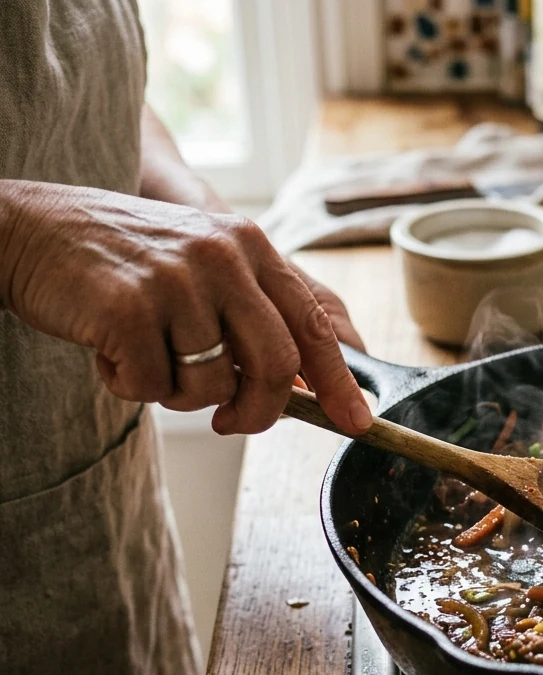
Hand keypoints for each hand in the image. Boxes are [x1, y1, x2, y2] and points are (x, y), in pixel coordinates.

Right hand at [0, 180, 371, 434]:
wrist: (22, 230)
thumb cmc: (115, 260)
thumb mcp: (198, 266)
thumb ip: (250, 314)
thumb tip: (301, 385)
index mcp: (247, 245)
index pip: (311, 323)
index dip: (338, 381)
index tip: (357, 422)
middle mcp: (221, 256)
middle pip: (276, 366)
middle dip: (259, 412)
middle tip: (230, 423)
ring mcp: (176, 280)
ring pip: (212, 385)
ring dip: (178, 394)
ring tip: (145, 356)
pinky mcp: (129, 309)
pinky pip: (155, 388)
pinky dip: (131, 386)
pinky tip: (109, 352)